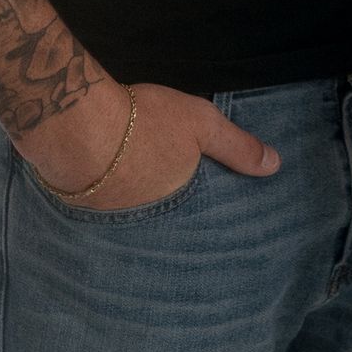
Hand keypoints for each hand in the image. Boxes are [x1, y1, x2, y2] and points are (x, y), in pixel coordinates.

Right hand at [21, 80, 279, 212]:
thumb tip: (275, 166)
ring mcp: (113, 221)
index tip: (219, 229)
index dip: (207, 222)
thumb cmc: (143, 122)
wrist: (75, 127)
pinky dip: (111, 203)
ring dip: (141, 214)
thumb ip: (237, 147)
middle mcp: (147, 223)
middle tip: (180, 220)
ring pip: (136, 220)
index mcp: (178, 204)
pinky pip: (105, 212)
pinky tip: (110, 190)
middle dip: (175, 225)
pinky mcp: (84, 212)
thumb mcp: (201, 124)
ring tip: (147, 207)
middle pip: (168, 226)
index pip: (201, 224)